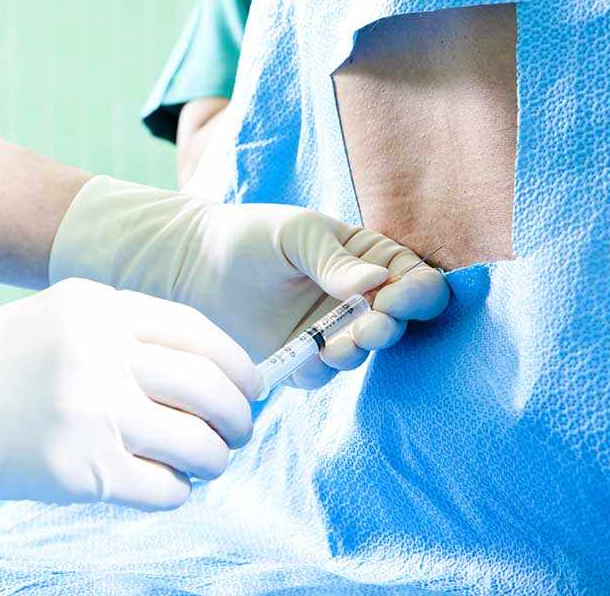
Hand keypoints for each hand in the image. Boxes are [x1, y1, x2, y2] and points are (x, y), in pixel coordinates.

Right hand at [0, 272, 254, 511]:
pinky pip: (164, 488)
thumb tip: (213, 377)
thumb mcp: (65, 318)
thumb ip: (133, 335)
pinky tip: (165, 483)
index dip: (238, 365)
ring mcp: (91, 412)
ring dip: (215, 458)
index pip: (201, 334)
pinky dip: (177, 490)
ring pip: (198, 444)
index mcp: (101, 307)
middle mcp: (102, 353)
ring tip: (206, 461)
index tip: (248, 388)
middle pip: (211, 387)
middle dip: (239, 416)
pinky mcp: (78, 470)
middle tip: (238, 431)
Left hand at [49, 177, 449, 390]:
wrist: (193, 264)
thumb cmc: (249, 236)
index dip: (416, 296)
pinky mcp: (299, 360)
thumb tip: (381, 282)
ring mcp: (330, 332)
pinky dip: (320, 369)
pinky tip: (307, 356)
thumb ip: (336, 260)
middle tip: (367, 329)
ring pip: (362, 354)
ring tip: (335, 345)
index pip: (416, 283)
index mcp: (368, 261)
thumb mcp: (296, 234)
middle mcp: (357, 301)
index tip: (392, 299)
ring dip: (356, 352)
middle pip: (398, 325)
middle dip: (388, 329)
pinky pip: (321, 375)